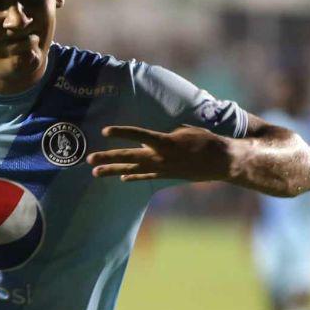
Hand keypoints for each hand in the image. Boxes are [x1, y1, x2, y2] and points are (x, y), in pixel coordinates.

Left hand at [87, 125, 230, 182]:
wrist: (221, 162)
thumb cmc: (205, 141)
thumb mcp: (184, 131)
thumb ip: (164, 137)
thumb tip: (150, 142)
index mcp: (165, 142)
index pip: (138, 135)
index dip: (122, 133)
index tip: (105, 132)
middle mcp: (160, 157)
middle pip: (128, 157)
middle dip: (108, 158)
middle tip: (89, 159)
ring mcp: (162, 168)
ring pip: (132, 169)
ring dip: (112, 170)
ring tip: (95, 172)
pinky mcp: (166, 175)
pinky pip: (146, 176)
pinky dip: (133, 176)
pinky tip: (121, 177)